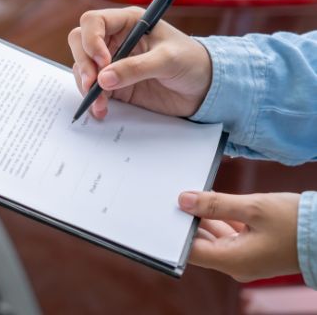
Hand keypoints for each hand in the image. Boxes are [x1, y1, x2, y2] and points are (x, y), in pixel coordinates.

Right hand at [67, 7, 212, 118]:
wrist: (205, 89)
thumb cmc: (192, 62)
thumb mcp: (168, 60)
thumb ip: (136, 68)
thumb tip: (103, 80)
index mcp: (128, 22)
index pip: (94, 21)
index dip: (92, 39)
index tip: (104, 62)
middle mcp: (115, 39)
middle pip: (80, 42)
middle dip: (84, 63)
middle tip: (93, 83)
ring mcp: (112, 62)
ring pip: (82, 67)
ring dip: (85, 85)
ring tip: (100, 103)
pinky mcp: (113, 84)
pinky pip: (92, 89)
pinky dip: (92, 100)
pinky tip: (101, 110)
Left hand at [179, 191, 300, 281]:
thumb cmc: (295, 223)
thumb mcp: (252, 207)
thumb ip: (215, 204)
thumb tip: (183, 201)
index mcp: (232, 261)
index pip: (189, 250)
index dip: (175, 231)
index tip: (165, 210)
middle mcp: (235, 265)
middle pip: (199, 244)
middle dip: (187, 222)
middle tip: (175, 198)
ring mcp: (244, 259)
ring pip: (213, 239)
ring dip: (204, 219)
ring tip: (192, 196)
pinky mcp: (253, 251)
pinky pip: (228, 237)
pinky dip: (220, 221)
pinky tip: (213, 202)